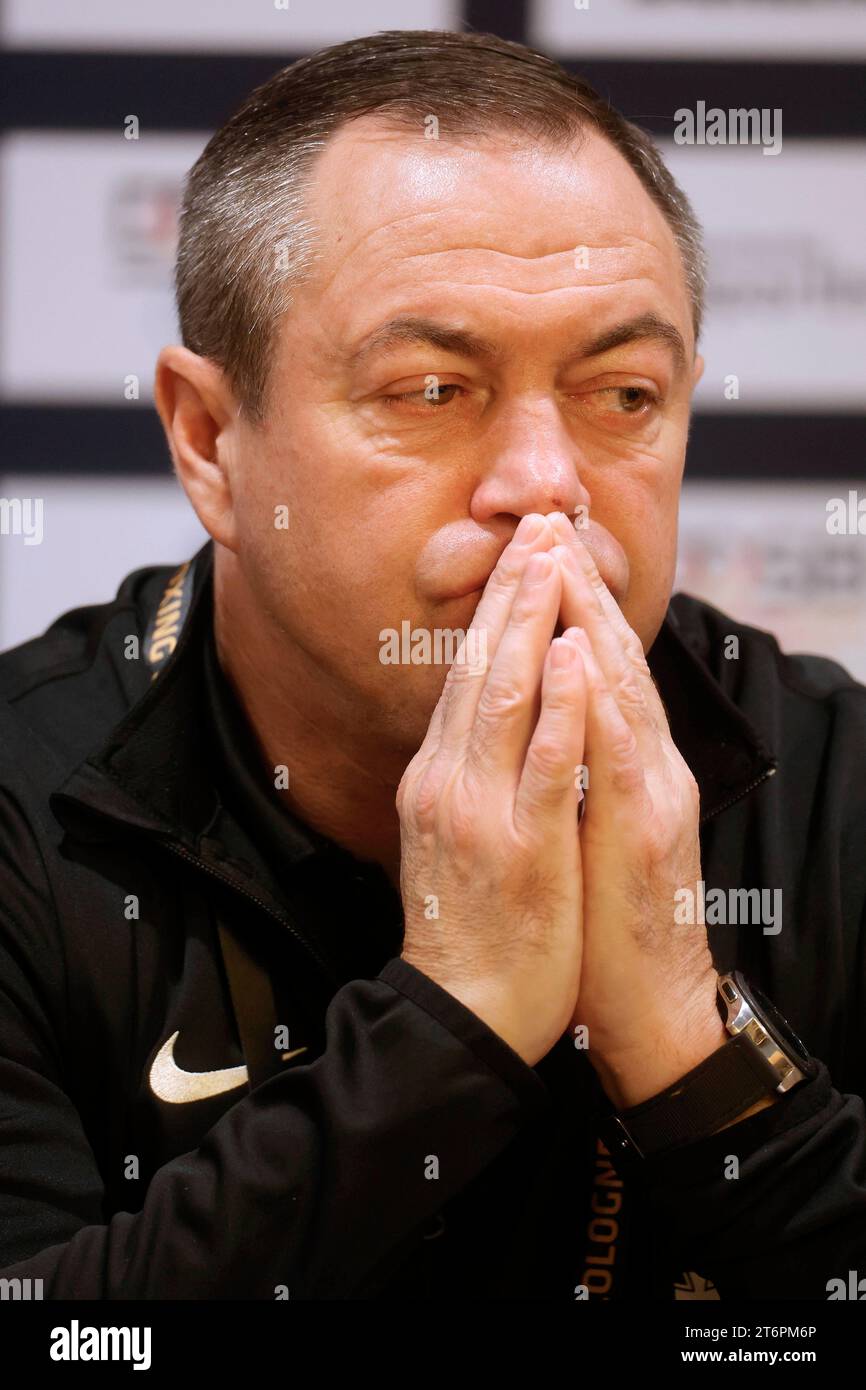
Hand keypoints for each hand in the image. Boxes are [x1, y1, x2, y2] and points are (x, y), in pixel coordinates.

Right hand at [397, 514, 586, 1066]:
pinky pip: (543, 763)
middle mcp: (448, 780)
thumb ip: (461, 775)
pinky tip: (573, 655)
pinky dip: (560, 704)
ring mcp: (481, 810)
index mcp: (435, 778)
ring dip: (533, 623)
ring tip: (552, 560)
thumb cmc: (464, 930)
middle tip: (537, 527)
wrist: (458, 1012)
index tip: (519, 555)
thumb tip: (476, 722)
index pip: (466, 675)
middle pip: (481, 667)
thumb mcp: (446, 837)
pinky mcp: (521, 845)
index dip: (496, 611)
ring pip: (506, 696)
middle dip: (513, 592)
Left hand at [546, 513, 724, 1106]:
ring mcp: (652, 794)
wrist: (644, 1008)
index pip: (597, 669)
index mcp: (628, 767)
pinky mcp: (646, 832)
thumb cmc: (604, 923)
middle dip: (576, 588)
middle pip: (611, 659)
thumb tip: (542, 722)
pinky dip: (599, 699)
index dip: (569, 606)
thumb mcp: (588, 830)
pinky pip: (617, 754)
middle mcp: (646, 767)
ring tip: (561, 556)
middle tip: (546, 521)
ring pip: (619, 688)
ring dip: (591, 618)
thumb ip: (576, 771)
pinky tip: (585, 654)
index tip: (534, 550)